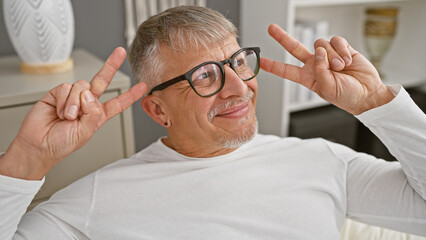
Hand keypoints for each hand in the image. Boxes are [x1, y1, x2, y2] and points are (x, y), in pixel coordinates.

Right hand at [0, 47, 147, 179]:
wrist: (38, 145)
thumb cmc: (61, 144)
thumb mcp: (84, 133)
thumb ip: (92, 113)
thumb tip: (89, 93)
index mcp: (98, 115)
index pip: (118, 103)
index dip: (130, 95)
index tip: (142, 86)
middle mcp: (87, 103)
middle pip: (102, 81)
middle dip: (111, 65)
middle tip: (120, 52)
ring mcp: (73, 97)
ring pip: (82, 86)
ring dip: (75, 103)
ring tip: (67, 117)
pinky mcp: (58, 92)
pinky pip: (66, 87)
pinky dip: (64, 101)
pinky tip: (58, 111)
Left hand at [260, 24, 393, 114]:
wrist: (367, 93)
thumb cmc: (346, 96)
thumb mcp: (326, 89)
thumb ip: (319, 70)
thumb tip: (318, 51)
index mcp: (307, 77)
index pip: (286, 70)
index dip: (274, 65)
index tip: (261, 61)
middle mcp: (315, 64)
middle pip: (295, 48)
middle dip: (282, 37)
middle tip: (271, 28)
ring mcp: (327, 56)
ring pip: (320, 43)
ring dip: (332, 55)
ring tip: (341, 67)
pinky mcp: (341, 48)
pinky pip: (336, 40)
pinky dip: (342, 50)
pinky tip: (348, 60)